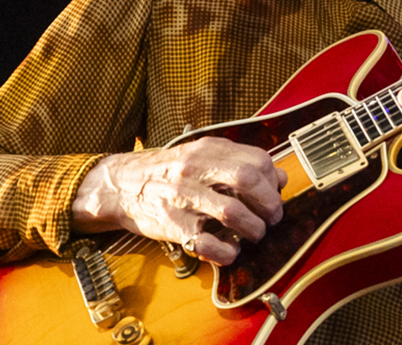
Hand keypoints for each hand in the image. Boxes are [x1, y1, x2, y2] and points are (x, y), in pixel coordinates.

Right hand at [71, 137, 287, 264]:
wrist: (121, 184)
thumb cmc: (169, 171)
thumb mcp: (203, 155)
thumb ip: (240, 162)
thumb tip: (279, 177)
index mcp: (207, 149)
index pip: (257, 159)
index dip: (273, 180)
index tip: (274, 193)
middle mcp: (196, 169)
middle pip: (248, 181)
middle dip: (270, 204)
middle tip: (272, 218)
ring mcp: (183, 197)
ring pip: (233, 213)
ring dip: (254, 229)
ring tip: (255, 234)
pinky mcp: (172, 225)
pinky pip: (207, 243)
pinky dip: (227, 251)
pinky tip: (231, 250)